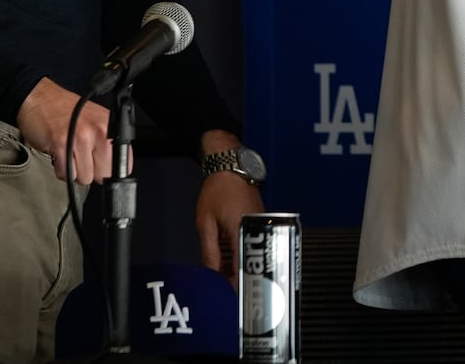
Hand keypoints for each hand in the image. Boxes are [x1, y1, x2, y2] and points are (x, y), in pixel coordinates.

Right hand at [16, 77, 112, 183]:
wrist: (41, 99)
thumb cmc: (67, 111)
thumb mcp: (96, 121)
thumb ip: (108, 143)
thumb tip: (113, 168)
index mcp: (110, 126)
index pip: (124, 162)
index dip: (111, 170)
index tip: (103, 168)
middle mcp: (98, 131)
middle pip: (103, 174)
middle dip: (91, 172)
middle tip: (81, 157)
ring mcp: (80, 138)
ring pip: (84, 178)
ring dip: (74, 171)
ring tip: (69, 154)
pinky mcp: (61, 145)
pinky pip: (66, 174)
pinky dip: (60, 170)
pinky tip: (59, 154)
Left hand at [197, 131, 265, 284]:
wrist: (231, 166)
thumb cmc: (218, 190)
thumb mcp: (206, 223)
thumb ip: (210, 250)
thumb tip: (212, 272)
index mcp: (242, 230)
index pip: (244, 264)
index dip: (238, 283)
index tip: (233, 297)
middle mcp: (255, 228)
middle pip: (249, 260)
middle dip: (236, 276)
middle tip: (224, 289)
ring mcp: (258, 223)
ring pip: (249, 251)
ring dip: (236, 264)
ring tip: (221, 275)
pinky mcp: (257, 220)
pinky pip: (249, 241)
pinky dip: (238, 251)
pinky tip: (226, 257)